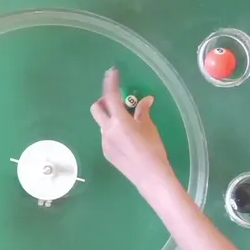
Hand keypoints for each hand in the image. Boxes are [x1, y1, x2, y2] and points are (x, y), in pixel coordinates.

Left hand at [89, 68, 174, 193]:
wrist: (150, 176)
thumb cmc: (153, 150)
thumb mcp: (149, 127)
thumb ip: (143, 111)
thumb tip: (146, 100)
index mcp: (119, 121)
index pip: (110, 96)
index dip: (111, 82)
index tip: (112, 72)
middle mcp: (107, 130)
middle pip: (96, 108)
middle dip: (104, 101)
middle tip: (117, 102)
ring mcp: (104, 142)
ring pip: (102, 123)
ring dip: (110, 118)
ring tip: (127, 124)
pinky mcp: (106, 153)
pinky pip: (106, 136)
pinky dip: (113, 131)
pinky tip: (127, 140)